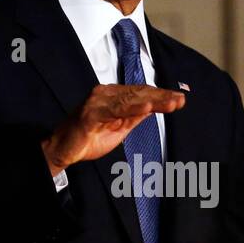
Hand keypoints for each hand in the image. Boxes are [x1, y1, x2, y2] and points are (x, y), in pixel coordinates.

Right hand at [41, 84, 185, 174]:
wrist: (63, 150)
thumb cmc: (87, 139)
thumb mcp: (119, 128)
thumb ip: (134, 116)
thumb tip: (154, 107)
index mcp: (112, 96)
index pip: (140, 92)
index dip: (160, 95)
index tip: (179, 99)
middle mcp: (104, 93)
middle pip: (138, 93)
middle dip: (161, 96)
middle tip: (181, 99)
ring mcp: (97, 101)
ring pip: (130, 99)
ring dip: (153, 100)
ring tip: (171, 102)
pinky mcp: (91, 113)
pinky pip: (116, 109)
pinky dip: (133, 108)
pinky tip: (148, 107)